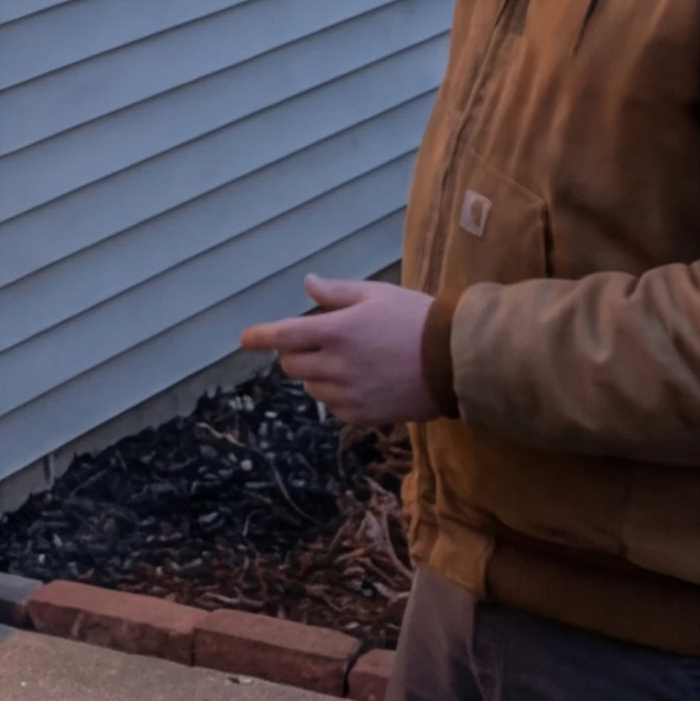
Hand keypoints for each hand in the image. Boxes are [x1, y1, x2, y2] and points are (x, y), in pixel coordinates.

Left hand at [239, 274, 437, 426]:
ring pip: (311, 387)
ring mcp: (348, 394)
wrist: (454, 362)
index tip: (245, 339)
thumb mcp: (377, 294)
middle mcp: (336, 366)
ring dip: (317, 374)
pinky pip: (333, 407)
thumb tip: (308, 285)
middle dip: (295, 351)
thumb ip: (337, 292)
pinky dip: (337, 395)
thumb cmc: (417, 320)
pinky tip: (363, 382)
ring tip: (350, 361)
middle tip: (320, 341)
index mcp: (337, 332)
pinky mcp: (361, 416)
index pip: (283, 335)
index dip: (259, 337)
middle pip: (292, 364)